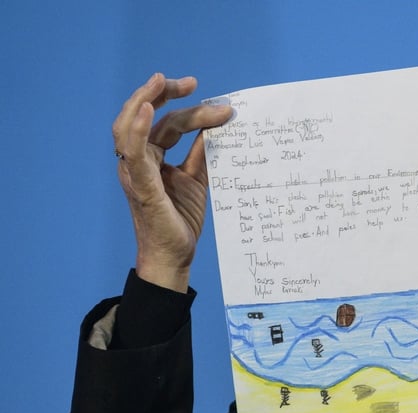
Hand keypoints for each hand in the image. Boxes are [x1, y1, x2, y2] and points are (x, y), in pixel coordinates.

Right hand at [112, 73, 231, 291]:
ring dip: (145, 101)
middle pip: (145, 116)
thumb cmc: (181, 220)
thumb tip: (218, 124)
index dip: (184, 104)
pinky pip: (134, 153)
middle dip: (163, 93)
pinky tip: (149, 110)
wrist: (177, 256)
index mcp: (151, 158)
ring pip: (130, 127)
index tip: (205, 92)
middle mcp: (137, 162)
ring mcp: (135, 173)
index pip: (165, 121)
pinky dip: (138, 130)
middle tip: (191, 83)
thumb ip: (203, 151)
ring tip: (161, 82)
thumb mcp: (197, 178)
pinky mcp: (142, 186)